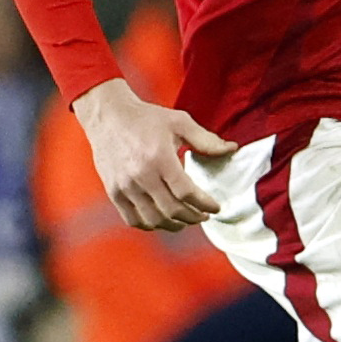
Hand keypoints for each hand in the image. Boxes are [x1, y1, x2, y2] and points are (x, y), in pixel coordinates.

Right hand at [72, 78, 235, 230]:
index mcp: (160, 158)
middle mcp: (141, 175)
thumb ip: (206, 139)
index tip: (215, 207)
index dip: (204, 204)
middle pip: (172, 210)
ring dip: (174, 225)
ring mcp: (125, 186)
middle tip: (203, 215)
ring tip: (185, 220)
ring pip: (153, 219)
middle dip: (193, 217)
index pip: (186, 192)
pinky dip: (150, 225)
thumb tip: (232, 148)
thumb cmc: (146, 118)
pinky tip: (162, 220)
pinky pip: (133, 219)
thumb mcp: (179, 122)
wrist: (108, 116)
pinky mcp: (114, 192)